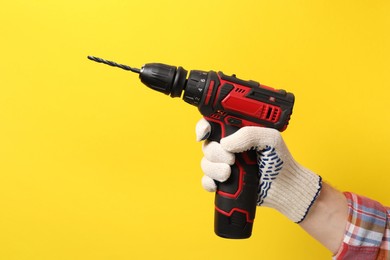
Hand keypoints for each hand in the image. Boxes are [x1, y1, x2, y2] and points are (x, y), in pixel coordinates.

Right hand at [195, 118, 321, 222]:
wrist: (284, 187)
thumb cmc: (280, 160)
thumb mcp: (270, 139)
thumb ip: (249, 134)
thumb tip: (225, 143)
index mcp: (237, 133)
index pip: (213, 124)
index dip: (204, 127)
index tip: (205, 133)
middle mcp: (229, 147)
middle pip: (207, 145)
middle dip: (215, 153)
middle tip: (232, 159)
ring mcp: (225, 164)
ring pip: (205, 163)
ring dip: (214, 169)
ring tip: (229, 173)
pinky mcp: (224, 182)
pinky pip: (206, 180)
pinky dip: (209, 182)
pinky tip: (218, 184)